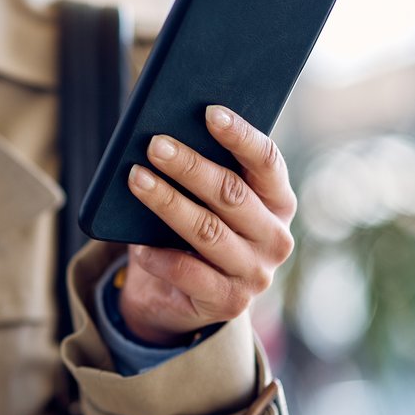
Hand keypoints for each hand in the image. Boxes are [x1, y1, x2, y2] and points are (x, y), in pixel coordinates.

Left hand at [118, 105, 296, 344]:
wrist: (181, 298)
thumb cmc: (191, 231)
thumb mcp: (201, 200)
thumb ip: (200, 169)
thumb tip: (167, 133)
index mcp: (278, 202)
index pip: (267, 162)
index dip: (240, 135)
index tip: (210, 112)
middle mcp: (275, 237)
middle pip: (231, 193)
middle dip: (190, 166)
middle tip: (155, 144)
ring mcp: (255, 273)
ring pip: (207, 230)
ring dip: (167, 202)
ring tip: (136, 178)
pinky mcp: (229, 302)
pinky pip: (188, 272)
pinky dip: (159, 255)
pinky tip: (138, 244)